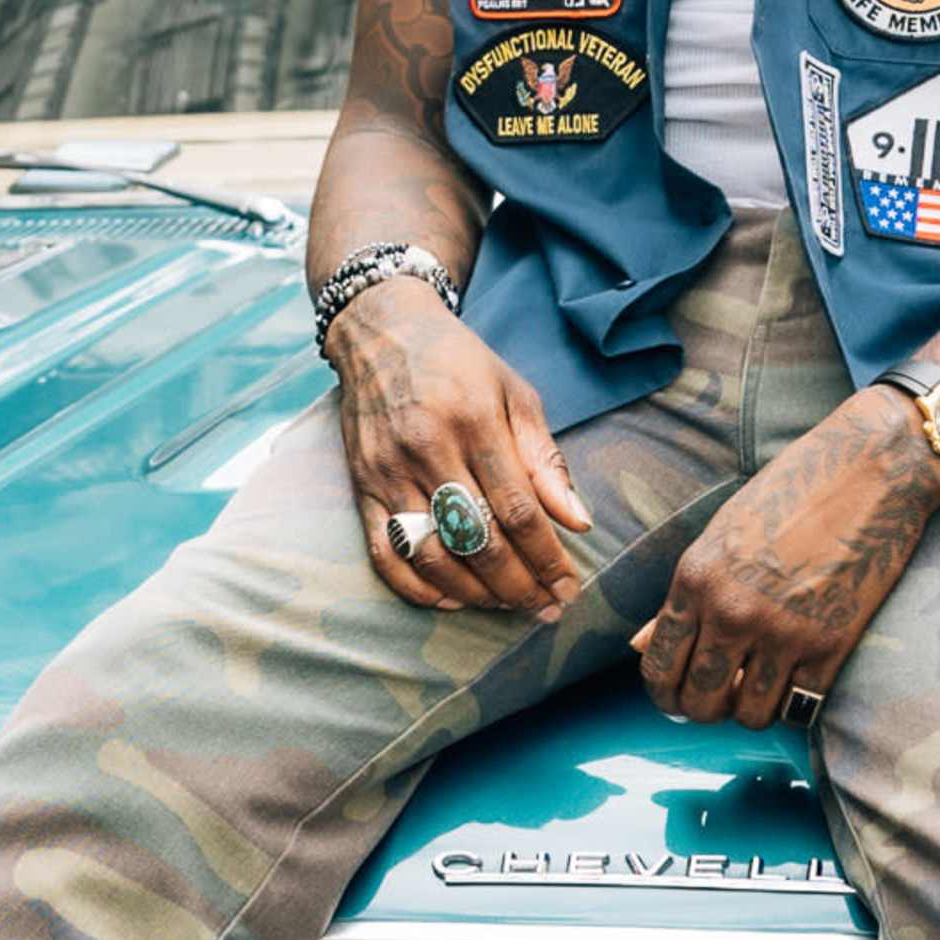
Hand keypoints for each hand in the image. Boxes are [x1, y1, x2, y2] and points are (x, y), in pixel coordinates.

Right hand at [331, 280, 594, 617]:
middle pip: (477, 540)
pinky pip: (384, 552)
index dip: (547, 557)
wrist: (380, 331)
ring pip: (431, 554)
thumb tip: (578, 522)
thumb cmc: (459, 363)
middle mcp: (427, 449)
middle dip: (519, 585)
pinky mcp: (361, 486)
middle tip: (547, 608)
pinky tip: (449, 600)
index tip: (569, 585)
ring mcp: (388, 471)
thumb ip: (546, 459)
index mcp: (474, 422)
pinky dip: (416, 586)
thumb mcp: (515, 393)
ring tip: (506, 606)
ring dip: (474, 593)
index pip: (517, 509)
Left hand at [636, 394, 939, 726]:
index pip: (659, 666)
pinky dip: (794, 705)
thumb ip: (682, 597)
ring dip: (751, 709)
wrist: (870, 471)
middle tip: (719, 696)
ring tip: (759, 686)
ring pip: (749, 715)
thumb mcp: (721, 536)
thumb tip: (640, 647)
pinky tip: (795, 683)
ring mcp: (783, 631)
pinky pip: (798, 708)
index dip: (664, 693)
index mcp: (695, 579)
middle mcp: (731, 611)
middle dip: (703, 709)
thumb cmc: (792, 494)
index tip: (676, 696)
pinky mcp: (832, 644)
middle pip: (700, 702)